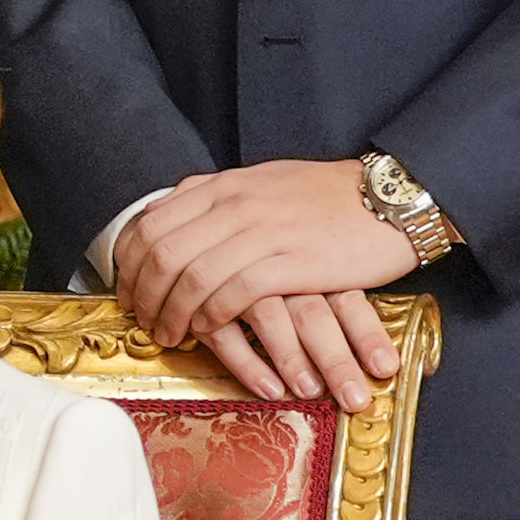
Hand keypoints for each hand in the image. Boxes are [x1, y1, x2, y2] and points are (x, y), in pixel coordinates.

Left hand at [114, 162, 411, 403]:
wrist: (390, 199)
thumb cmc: (327, 197)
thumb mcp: (261, 184)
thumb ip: (218, 199)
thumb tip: (177, 213)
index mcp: (223, 186)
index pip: (152, 224)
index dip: (131, 264)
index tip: (129, 290)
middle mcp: (234, 205)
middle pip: (163, 254)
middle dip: (143, 294)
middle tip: (142, 320)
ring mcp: (261, 232)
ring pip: (191, 277)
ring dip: (172, 313)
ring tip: (169, 335)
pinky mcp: (290, 263)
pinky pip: (232, 294)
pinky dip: (210, 316)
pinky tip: (206, 331)